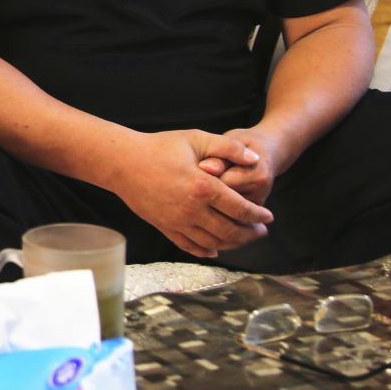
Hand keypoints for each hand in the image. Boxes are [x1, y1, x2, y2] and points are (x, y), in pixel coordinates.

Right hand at [117, 130, 274, 258]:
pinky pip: (190, 246)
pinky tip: (216, 249)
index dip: (258, 214)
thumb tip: (255, 158)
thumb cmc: (159, 147)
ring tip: (244, 238)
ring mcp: (177, 222)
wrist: (122, 163)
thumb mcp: (196, 139)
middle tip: (261, 231)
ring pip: (213, 242)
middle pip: (230, 231)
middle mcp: (192, 210)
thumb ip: (228, 147)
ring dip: (233, 243)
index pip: (240, 208)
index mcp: (203, 187)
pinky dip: (206, 250)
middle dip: (250, 233)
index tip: (268, 216)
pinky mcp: (165, 227)